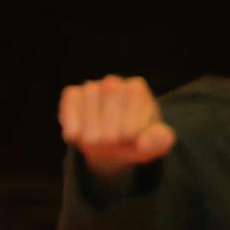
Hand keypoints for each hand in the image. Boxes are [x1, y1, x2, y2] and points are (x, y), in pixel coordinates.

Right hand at [58, 74, 176, 174]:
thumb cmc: (136, 142)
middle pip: (110, 92)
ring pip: (90, 96)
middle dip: (110, 123)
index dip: (130, 122)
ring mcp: (92, 87)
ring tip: (96, 141)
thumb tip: (144, 142)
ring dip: (91, 124)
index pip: (134, 97)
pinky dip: (71, 120)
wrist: (112, 147)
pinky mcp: (73, 94)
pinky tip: (74, 137)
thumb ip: (158, 141)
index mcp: (137, 90)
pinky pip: (70, 101)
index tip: (130, 138)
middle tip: (112, 141)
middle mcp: (114, 83)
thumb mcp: (153, 145)